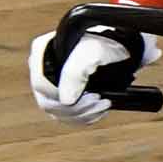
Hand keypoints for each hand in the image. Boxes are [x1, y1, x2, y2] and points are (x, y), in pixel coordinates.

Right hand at [28, 29, 158, 126]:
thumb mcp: (92, 52)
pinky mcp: (62, 94)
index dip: (64, 96)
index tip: (91, 95)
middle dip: (77, 108)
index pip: (41, 85)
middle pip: (48, 102)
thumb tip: (65, 100)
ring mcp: (50, 82)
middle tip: (99, 101)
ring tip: (103, 104)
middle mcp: (41, 67)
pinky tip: (99, 109)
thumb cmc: (107, 44)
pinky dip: (84, 117)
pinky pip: (65, 116)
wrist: (121, 47)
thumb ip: (75, 73)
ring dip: (83, 114)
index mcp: (41, 51)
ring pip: (57, 112)